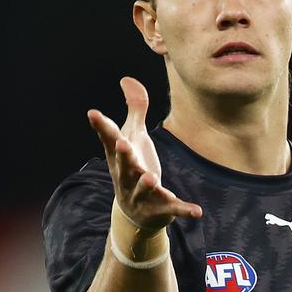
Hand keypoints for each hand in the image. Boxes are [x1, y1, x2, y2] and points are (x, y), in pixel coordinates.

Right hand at [87, 76, 201, 228]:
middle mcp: (127, 176)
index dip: (102, 126)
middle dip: (124, 156)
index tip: (93, 113)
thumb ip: (134, 109)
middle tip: (123, 144)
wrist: (136, 213)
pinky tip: (197, 211)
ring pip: (143, 188)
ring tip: (151, 177)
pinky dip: (184, 210)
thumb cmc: (134, 166)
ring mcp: (143, 194)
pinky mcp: (161, 208)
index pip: (109, 139)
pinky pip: (173, 208)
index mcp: (120, 157)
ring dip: (147, 183)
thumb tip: (127, 78)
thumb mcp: (134, 137)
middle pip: (124, 165)